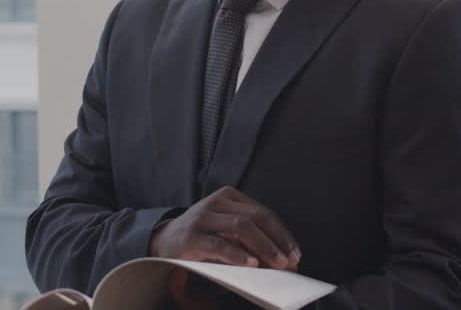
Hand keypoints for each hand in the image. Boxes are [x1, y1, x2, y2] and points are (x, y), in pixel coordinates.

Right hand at [149, 186, 300, 270]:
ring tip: (276, 264)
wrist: (165, 240)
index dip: (282, 233)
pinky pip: (220, 244)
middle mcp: (216, 202)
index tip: (295, 252)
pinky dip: (238, 255)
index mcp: (229, 196)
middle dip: (277, 241)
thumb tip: (284, 257)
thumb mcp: (227, 230)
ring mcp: (202, 217)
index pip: (263, 212)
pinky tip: (251, 264)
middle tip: (289, 260)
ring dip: (264, 247)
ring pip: (241, 227)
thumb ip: (251, 238)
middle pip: (256, 217)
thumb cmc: (203, 235)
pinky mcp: (191, 236)